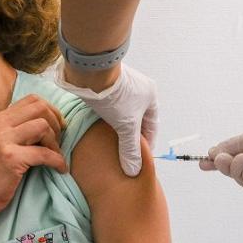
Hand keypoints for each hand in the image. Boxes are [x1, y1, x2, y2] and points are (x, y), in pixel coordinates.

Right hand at [0, 95, 67, 218]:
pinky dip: (58, 161)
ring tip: (56, 157)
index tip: (59, 126)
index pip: (32, 99)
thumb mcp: (2, 144)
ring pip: (43, 126)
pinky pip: (45, 153)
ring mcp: (3, 140)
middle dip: (56, 123)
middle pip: (40, 108)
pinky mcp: (11, 158)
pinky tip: (60, 169)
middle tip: (58, 142)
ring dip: (56, 143)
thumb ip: (19, 130)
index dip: (51, 110)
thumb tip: (51, 120)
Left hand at [53, 61, 156, 176]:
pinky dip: (108, 117)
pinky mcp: (106, 84)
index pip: (152, 125)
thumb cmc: (114, 96)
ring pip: (124, 112)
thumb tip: (134, 170)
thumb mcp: (126, 126)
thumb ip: (130, 149)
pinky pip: (111, 105)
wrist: (90, 71)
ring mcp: (123, 85)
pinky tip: (101, 127)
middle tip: (126, 152)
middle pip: (138, 118)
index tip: (141, 157)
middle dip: (133, 135)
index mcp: (151, 95)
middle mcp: (139, 88)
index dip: (147, 143)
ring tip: (113, 142)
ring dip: (119, 126)